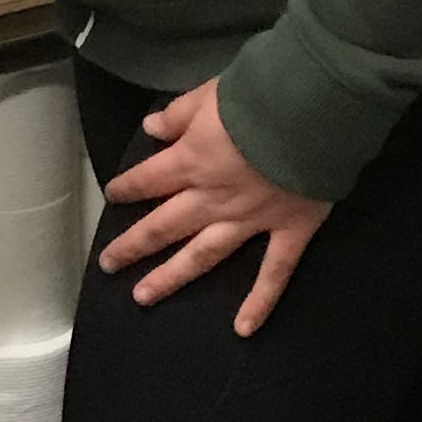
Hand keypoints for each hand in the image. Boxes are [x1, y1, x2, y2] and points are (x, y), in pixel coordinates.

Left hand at [99, 83, 329, 333]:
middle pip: (164, 225)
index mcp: (192, 161)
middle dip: (133, 244)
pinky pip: (273, 273)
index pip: (148, 179)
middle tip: (108, 264)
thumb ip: (179, 114)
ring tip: (143, 296)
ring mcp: (251, 220)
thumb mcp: (209, 93)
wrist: (313, 111)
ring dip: (171, 277)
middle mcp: (213, 198)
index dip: (127, 187)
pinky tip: (243, 329)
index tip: (112, 195)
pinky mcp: (289, 231)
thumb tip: (151, 128)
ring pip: (202, 255)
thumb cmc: (260, 94)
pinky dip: (260, 302)